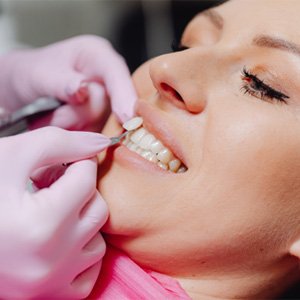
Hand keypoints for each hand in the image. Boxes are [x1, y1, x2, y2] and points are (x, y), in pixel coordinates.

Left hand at [0, 35, 136, 128]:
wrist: (21, 92)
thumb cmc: (29, 74)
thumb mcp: (38, 74)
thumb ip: (61, 82)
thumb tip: (82, 89)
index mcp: (96, 56)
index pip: (117, 74)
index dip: (124, 96)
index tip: (127, 118)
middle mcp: (106, 79)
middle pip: (109, 106)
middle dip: (79, 116)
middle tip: (52, 115)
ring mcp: (105, 102)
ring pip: (101, 125)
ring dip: (74, 128)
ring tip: (52, 118)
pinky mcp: (101, 121)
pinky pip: (96, 136)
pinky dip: (76, 136)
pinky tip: (63, 125)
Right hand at [0, 127, 109, 298]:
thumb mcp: (11, 155)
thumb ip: (59, 142)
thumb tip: (102, 142)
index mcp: (39, 223)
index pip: (87, 179)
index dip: (79, 163)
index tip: (66, 162)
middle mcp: (49, 261)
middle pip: (97, 210)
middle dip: (82, 190)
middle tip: (56, 185)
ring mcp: (49, 283)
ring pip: (98, 242)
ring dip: (83, 222)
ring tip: (53, 211)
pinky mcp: (46, 297)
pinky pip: (89, 275)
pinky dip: (81, 254)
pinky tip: (60, 239)